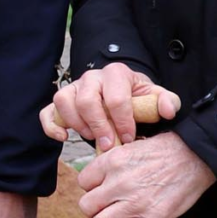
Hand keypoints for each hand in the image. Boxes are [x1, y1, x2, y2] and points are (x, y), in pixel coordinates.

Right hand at [41, 62, 179, 151]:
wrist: (123, 95)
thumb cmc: (138, 98)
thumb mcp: (155, 98)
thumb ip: (168, 101)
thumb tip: (168, 110)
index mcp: (116, 73)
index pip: (115, 98)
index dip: (122, 122)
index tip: (128, 139)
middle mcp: (92, 77)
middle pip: (86, 100)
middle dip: (99, 126)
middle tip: (109, 144)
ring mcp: (74, 88)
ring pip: (64, 101)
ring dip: (77, 124)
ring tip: (92, 137)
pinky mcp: (62, 101)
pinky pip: (47, 111)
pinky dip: (51, 126)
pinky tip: (64, 138)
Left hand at [77, 130, 214, 217]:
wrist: (195, 156)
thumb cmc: (165, 150)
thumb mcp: (131, 147)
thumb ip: (113, 162)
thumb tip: (101, 176)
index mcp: (112, 162)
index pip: (84, 181)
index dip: (88, 188)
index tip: (95, 191)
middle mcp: (119, 183)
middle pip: (87, 205)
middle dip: (89, 211)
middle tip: (95, 213)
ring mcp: (135, 204)